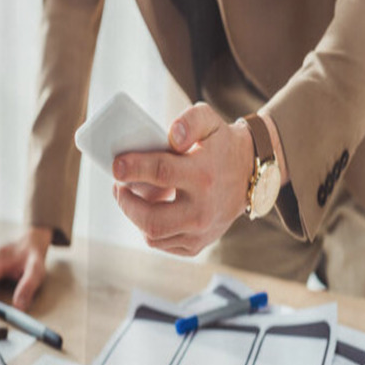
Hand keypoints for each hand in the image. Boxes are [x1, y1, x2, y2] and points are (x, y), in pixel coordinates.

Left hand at [112, 102, 253, 256]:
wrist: (249, 174)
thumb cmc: (220, 145)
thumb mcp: (208, 121)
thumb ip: (190, 120)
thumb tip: (172, 135)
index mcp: (204, 176)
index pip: (162, 173)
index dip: (133, 169)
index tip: (116, 166)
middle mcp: (203, 210)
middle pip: (152, 219)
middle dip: (126, 204)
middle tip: (118, 187)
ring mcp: (201, 232)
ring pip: (153, 236)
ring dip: (134, 216)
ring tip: (131, 196)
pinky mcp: (197, 244)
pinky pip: (162, 244)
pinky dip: (149, 229)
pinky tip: (150, 209)